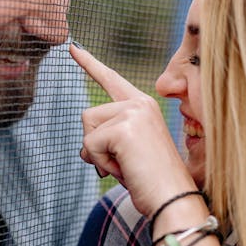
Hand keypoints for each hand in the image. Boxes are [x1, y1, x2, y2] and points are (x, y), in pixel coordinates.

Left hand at [70, 43, 196, 216]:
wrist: (172, 197)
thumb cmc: (152, 181)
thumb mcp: (129, 151)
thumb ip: (109, 136)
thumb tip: (84, 146)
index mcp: (144, 105)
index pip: (111, 80)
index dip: (89, 64)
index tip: (72, 47)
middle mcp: (140, 102)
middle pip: (88, 116)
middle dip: (95, 146)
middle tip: (123, 163)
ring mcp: (133, 112)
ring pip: (87, 130)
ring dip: (99, 156)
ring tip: (126, 166)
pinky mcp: (124, 128)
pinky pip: (90, 146)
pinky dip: (102, 164)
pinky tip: (125, 169)